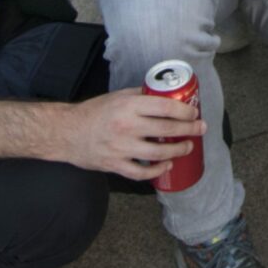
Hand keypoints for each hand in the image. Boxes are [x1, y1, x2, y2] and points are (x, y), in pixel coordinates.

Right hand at [56, 87, 202, 180]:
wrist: (66, 133)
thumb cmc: (92, 112)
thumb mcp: (117, 96)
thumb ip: (139, 96)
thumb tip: (164, 95)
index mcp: (128, 106)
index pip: (165, 107)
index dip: (185, 111)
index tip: (195, 113)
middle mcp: (127, 126)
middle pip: (167, 129)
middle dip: (189, 130)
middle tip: (200, 129)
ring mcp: (121, 148)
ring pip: (158, 153)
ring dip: (177, 150)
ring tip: (187, 147)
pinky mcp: (115, 165)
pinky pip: (141, 172)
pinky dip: (157, 171)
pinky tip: (166, 165)